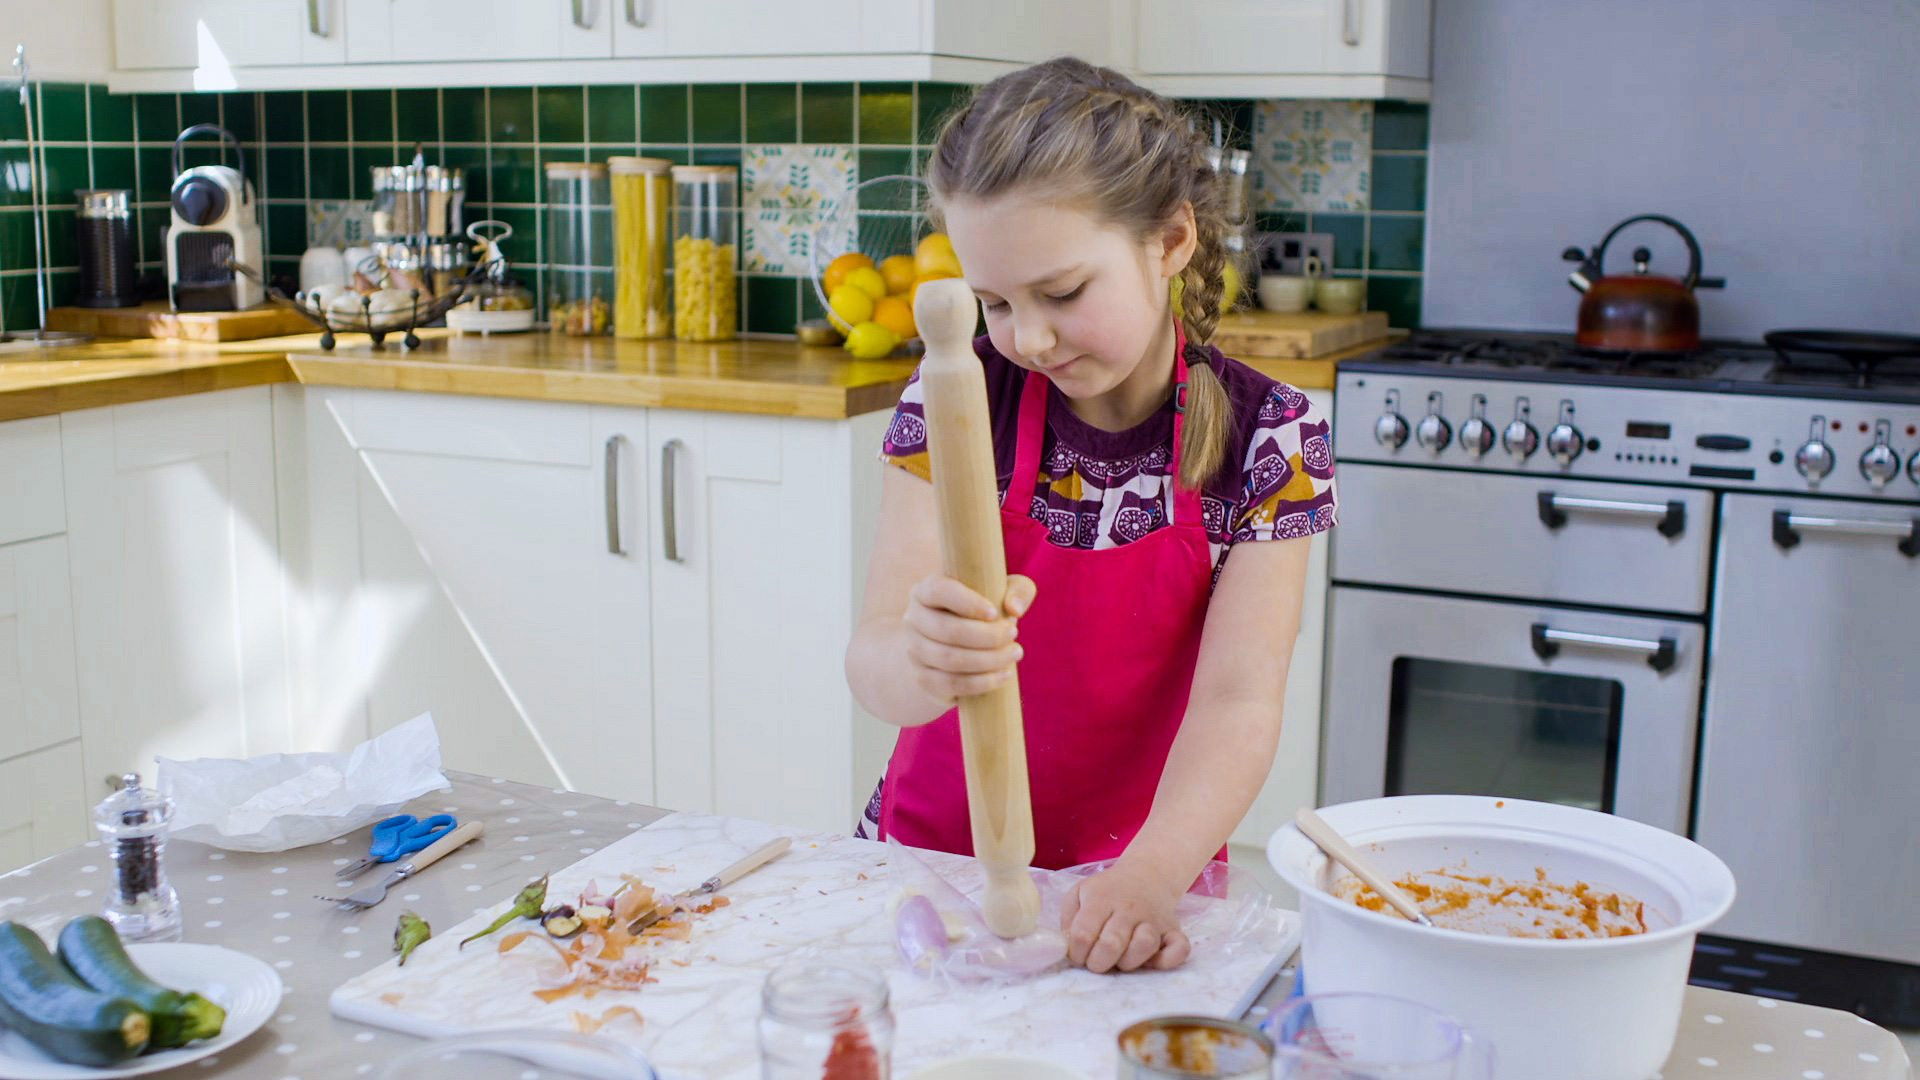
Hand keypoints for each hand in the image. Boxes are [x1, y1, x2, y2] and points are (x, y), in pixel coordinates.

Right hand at [902, 573, 1035, 706]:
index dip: (967, 603)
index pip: (939, 591)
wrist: (957, 648)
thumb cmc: (983, 613)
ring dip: (989, 659)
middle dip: (987, 636)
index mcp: (926, 591)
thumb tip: (1014, 609)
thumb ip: (1018, 589)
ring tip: (1014, 653)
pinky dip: (982, 682)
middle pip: (947, 630)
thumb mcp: (1002, 594)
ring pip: (950, 659)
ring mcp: (914, 650)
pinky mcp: (922, 678)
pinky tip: (1004, 675)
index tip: (994, 613)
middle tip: (1013, 635)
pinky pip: (952, 683)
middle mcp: (913, 619)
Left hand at [1061, 858, 1191, 973]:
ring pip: (1144, 946)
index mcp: (1102, 899)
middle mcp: (1129, 908)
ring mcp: (1154, 920)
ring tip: (1121, 958)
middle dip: (1098, 963)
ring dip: (1128, 961)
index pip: (1083, 934)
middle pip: (1111, 944)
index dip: (1076, 953)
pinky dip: (1167, 960)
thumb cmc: (1107, 891)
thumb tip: (1068, 947)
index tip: (1078, 955)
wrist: (1147, 874)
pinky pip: (1179, 950)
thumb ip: (1069, 919)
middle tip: (1097, 961)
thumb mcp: (1079, 893)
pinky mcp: (1174, 930)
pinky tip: (1152, 961)